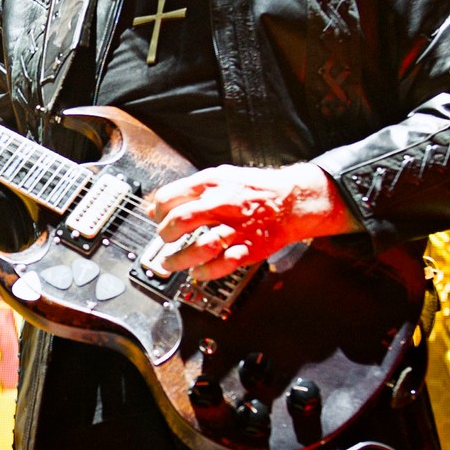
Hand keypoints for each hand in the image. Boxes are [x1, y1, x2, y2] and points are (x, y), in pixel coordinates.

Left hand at [144, 161, 355, 284]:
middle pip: (181, 221)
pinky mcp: (248, 248)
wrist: (293, 200)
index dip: (158, 210)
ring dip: (179, 259)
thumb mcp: (221, 177)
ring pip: (200, 246)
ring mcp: (236, 228)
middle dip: (165, 235)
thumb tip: (157, 205)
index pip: (171, 196)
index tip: (156, 218)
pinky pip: (222, 265)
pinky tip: (197, 272)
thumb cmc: (256, 189)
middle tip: (164, 240)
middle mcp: (222, 205)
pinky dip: (205, 272)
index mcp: (212, 184)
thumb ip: (189, 190)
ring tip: (170, 263)